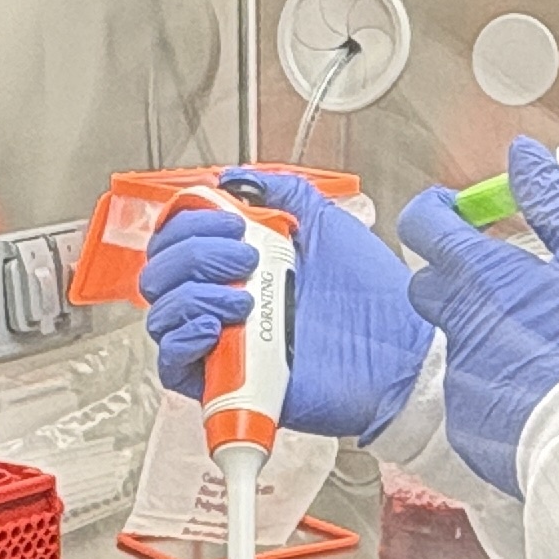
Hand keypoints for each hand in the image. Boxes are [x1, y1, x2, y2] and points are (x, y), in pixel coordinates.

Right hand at [137, 170, 437, 440]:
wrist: (399, 353)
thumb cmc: (374, 298)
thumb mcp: (327, 224)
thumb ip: (284, 193)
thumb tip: (235, 178)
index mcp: (242, 264)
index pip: (178, 238)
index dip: (187, 221)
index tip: (228, 216)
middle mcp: (225, 301)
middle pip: (160, 273)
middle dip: (192, 252)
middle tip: (243, 253)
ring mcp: (224, 341)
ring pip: (161, 314)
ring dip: (191, 292)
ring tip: (244, 295)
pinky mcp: (226, 381)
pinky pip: (171, 364)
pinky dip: (183, 337)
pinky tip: (218, 324)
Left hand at [396, 138, 558, 491]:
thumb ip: (552, 201)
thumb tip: (523, 156)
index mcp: (483, 276)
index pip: (423, 224)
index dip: (436, 212)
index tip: (457, 215)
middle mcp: (459, 324)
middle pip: (427, 285)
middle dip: (455, 277)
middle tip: (504, 284)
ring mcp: (459, 377)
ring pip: (456, 342)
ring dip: (486, 337)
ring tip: (542, 350)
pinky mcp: (468, 426)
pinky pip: (472, 395)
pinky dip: (498, 388)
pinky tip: (539, 393)